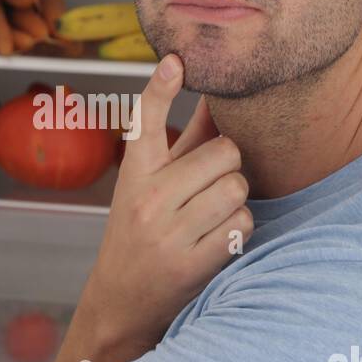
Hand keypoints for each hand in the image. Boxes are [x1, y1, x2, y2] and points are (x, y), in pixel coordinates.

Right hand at [79, 53, 252, 349]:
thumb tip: (216, 96)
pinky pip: (242, 224)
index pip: (146, 121)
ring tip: (213, 214)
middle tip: (211, 185)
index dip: (160, 88)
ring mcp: (169, 233)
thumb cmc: (142, 231)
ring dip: (236, 200)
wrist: (120, 301)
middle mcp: (147, 199)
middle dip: (229, 166)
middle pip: (224, 152)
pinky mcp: (191, 263)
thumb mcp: (148, 185)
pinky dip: (238, 229)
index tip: (177, 60)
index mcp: (134, 173)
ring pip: (237, 188)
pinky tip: (217, 237)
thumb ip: (184, 142)